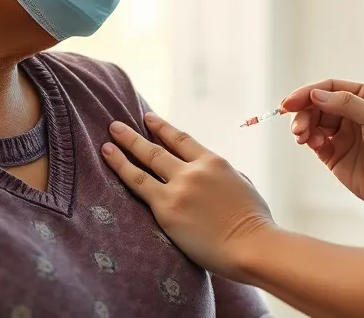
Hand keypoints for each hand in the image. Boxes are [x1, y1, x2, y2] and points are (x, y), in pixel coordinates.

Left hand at [102, 113, 273, 279]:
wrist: (252, 245)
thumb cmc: (255, 223)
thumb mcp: (243, 187)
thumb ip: (223, 178)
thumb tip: (213, 177)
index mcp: (215, 163)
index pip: (182, 140)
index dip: (163, 128)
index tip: (148, 119)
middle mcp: (194, 170)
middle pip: (158, 148)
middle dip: (136, 136)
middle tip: (116, 126)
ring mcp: (179, 187)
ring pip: (145, 162)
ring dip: (124, 148)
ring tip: (107, 140)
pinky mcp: (167, 208)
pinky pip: (139, 185)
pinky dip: (121, 169)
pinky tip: (109, 161)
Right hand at [281, 80, 363, 223]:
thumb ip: (346, 104)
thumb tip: (315, 94)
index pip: (331, 87)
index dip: (308, 92)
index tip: (290, 102)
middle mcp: (352, 113)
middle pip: (317, 104)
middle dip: (303, 112)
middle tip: (296, 126)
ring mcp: (343, 134)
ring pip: (313, 122)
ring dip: (303, 126)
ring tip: (301, 136)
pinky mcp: (335, 154)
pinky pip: (314, 141)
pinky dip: (309, 140)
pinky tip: (312, 144)